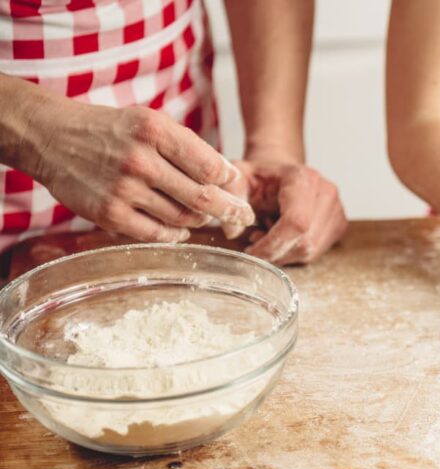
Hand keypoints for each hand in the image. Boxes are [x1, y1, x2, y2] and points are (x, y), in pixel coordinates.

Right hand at [25, 102, 254, 241]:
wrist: (52, 138)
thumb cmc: (112, 131)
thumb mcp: (150, 122)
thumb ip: (188, 147)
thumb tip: (228, 177)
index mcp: (155, 131)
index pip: (210, 166)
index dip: (229, 180)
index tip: (236, 186)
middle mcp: (140, 160)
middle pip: (203, 197)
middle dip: (231, 210)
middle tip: (245, 216)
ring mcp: (123, 189)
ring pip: (182, 217)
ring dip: (199, 220)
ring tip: (204, 217)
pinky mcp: (108, 214)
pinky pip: (156, 233)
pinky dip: (175, 234)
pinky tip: (181, 230)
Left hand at [226, 155, 346, 264]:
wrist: (280, 172)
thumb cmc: (259, 177)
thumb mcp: (237, 178)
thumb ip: (232, 197)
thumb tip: (233, 231)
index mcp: (303, 178)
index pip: (296, 223)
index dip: (273, 244)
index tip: (251, 250)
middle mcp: (326, 192)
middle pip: (304, 242)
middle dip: (276, 251)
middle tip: (255, 239)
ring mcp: (337, 208)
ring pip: (311, 250)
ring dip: (284, 252)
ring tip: (269, 233)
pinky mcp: (339, 223)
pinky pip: (317, 251)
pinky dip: (295, 251)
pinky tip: (284, 236)